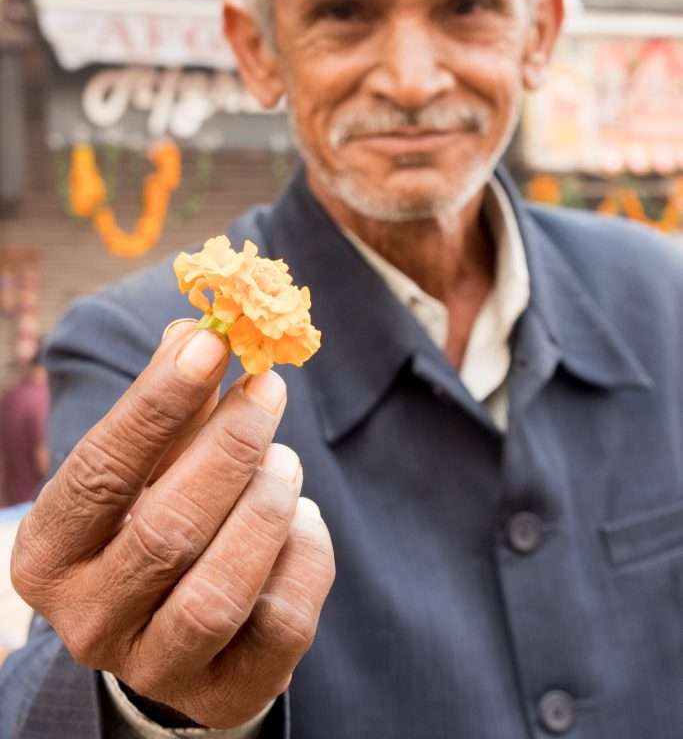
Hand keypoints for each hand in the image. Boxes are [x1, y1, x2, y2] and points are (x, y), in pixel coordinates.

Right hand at [11, 321, 334, 727]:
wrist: (168, 629)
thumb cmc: (150, 520)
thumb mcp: (144, 465)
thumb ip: (170, 404)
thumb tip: (201, 330)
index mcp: (50, 553)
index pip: (99, 472)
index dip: (158, 403)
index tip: (211, 343)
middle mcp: (88, 620)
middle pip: (166, 531)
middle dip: (230, 448)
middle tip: (267, 391)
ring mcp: (155, 667)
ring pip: (220, 589)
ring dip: (267, 506)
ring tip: (285, 461)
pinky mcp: (223, 695)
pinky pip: (282, 622)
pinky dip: (305, 554)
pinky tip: (301, 518)